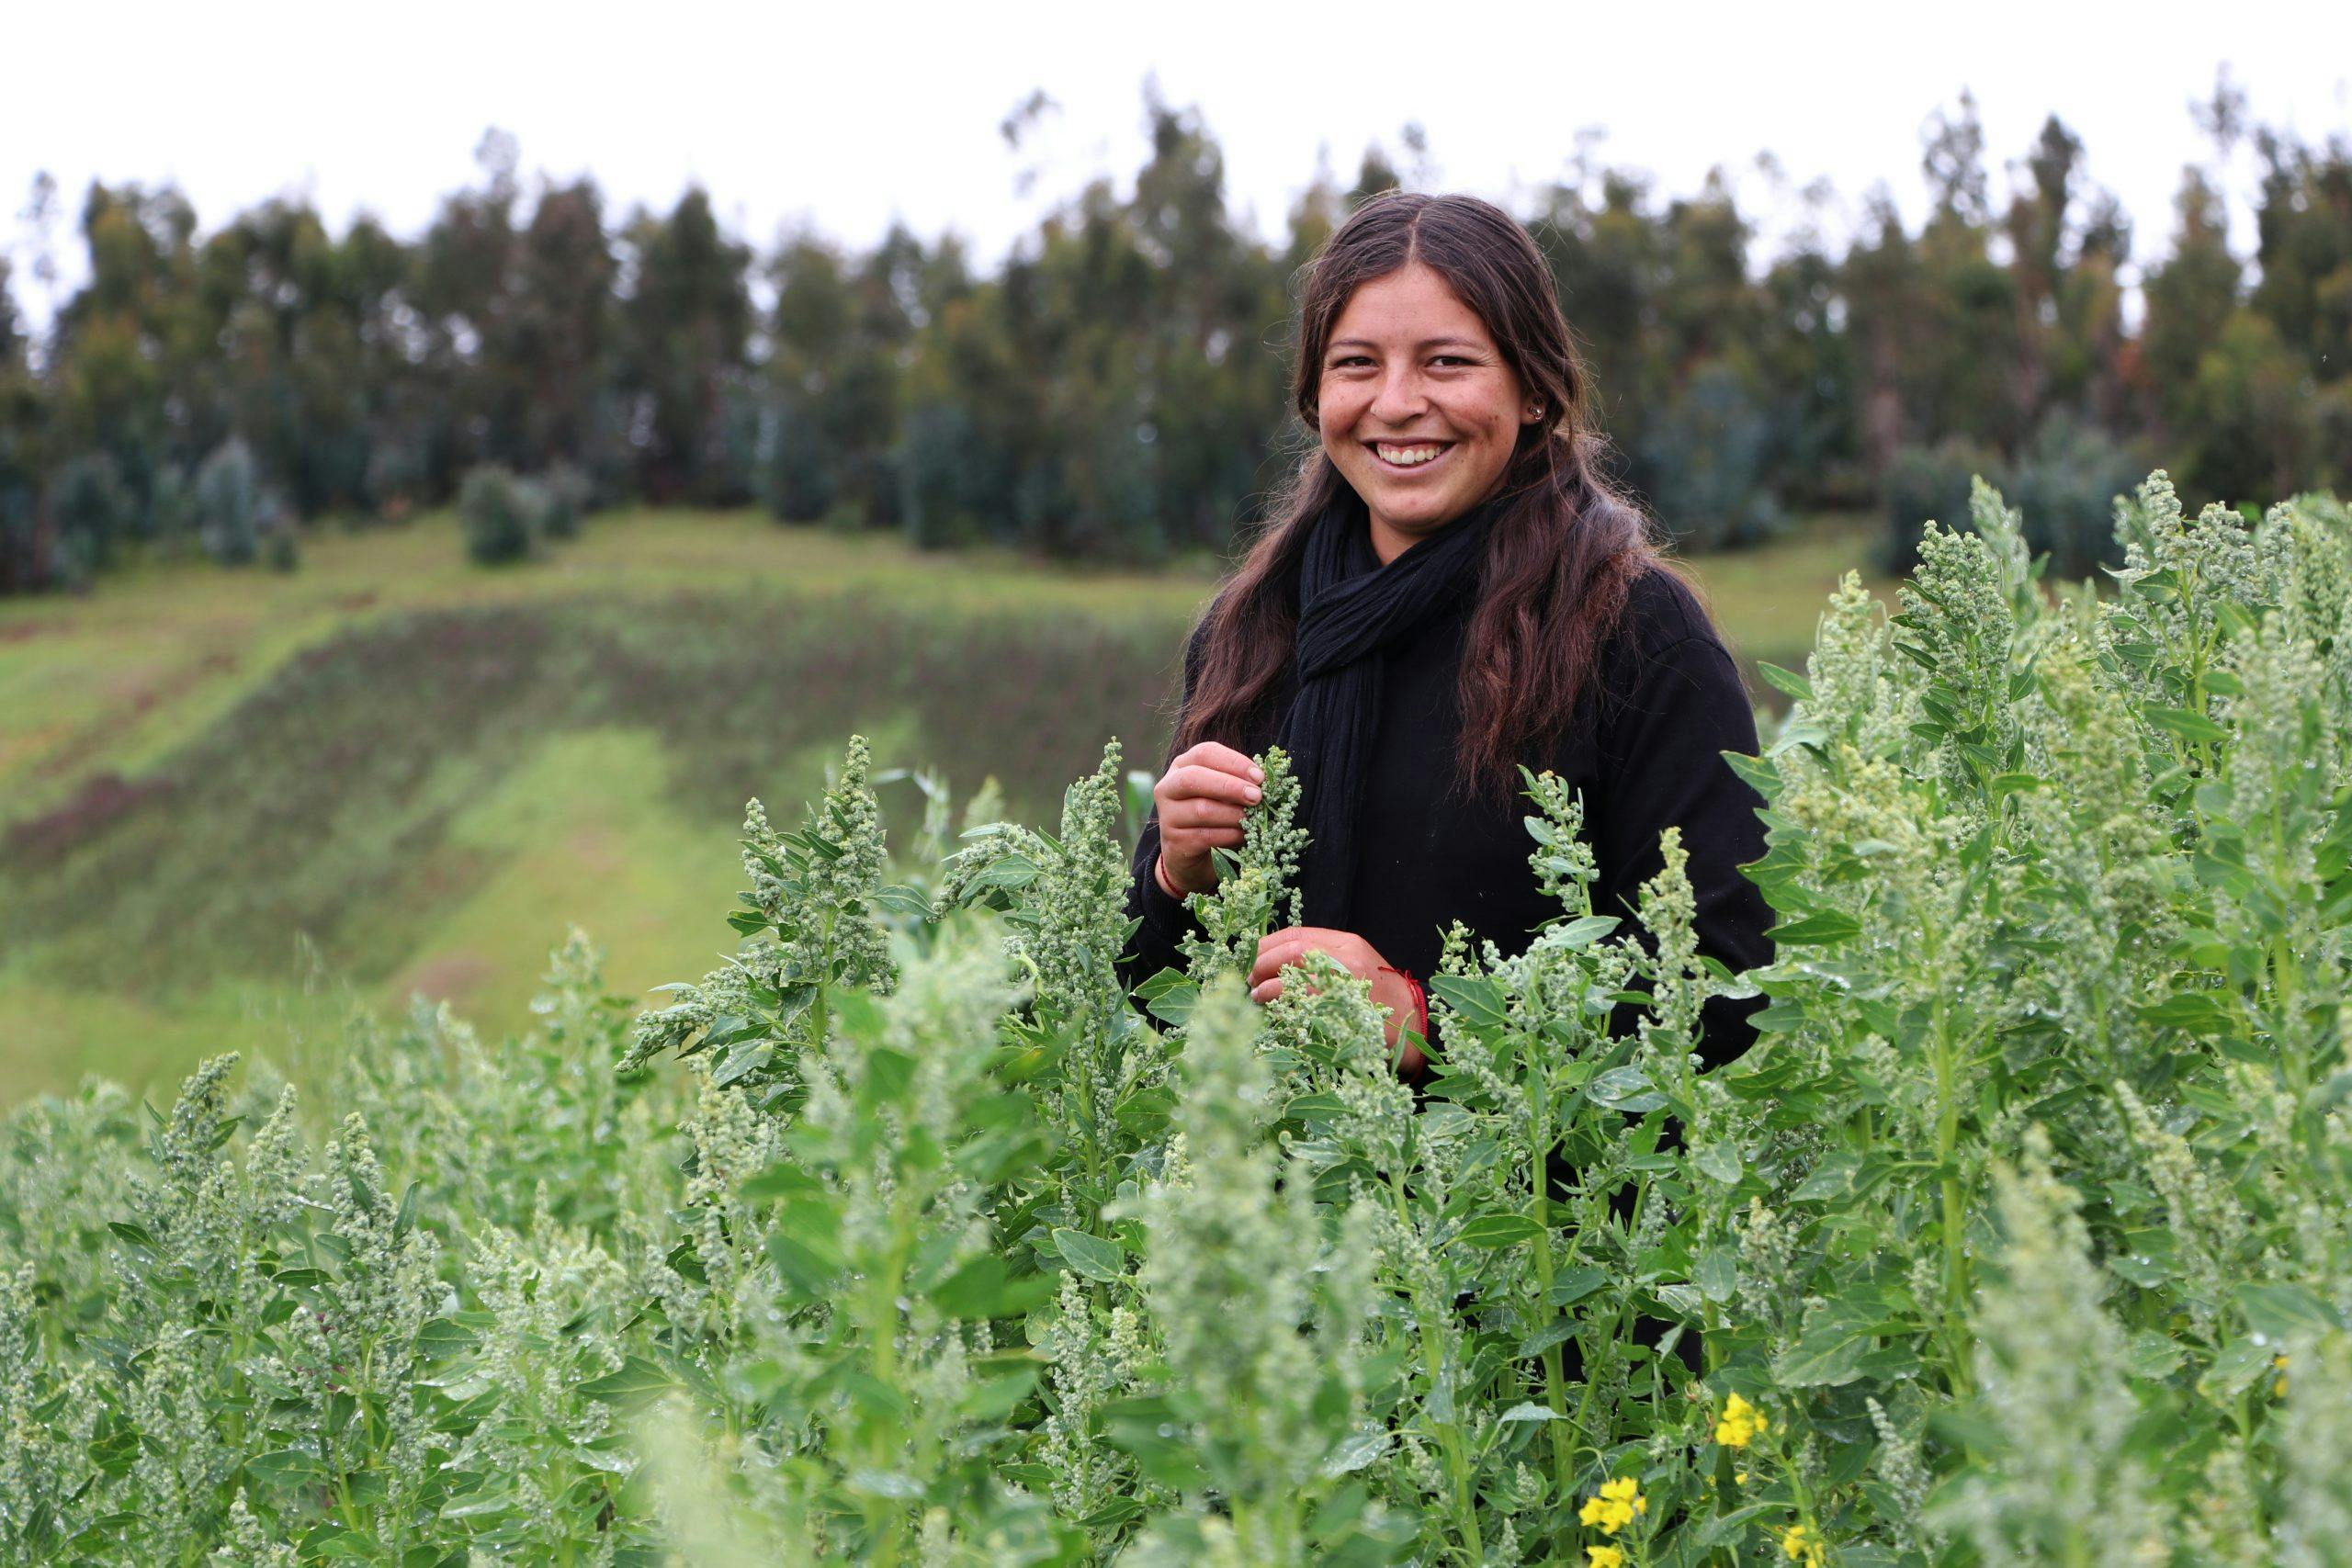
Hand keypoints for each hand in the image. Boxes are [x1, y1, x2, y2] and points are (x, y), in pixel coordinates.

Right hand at [1152, 741, 1265, 897]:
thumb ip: (1238, 782)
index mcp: (1182, 766)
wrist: (1190, 853)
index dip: (1234, 762)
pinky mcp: (1174, 841)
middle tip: (1257, 796)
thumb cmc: (1212, 814)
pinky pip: (1205, 835)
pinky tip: (1243, 835)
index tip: (1259, 777)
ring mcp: (1167, 816)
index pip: (1204, 753)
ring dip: (1234, 814)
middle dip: (1230, 786)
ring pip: (1202, 810)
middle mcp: (1167, 787)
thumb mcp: (1223, 793)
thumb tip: (1264, 782)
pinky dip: (1229, 835)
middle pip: (1194, 778)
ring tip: (1254, 819)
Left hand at [1246, 926, 1426, 1075]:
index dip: (1266, 945)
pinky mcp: (1344, 1008)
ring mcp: (1347, 983)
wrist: (1412, 1022)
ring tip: (1255, 994)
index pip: (1296, 935)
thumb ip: (1320, 960)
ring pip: (1295, 971)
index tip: (1250, 958)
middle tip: (1248, 977)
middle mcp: (1347, 958)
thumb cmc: (1377, 998)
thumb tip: (1274, 965)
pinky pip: (1303, 1000)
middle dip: (1261, 962)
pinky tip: (1271, 1006)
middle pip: (1292, 949)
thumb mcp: (1353, 967)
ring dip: (1266, 982)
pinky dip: (1281, 1001)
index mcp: (1347, 944)